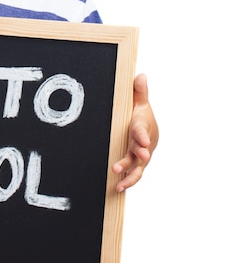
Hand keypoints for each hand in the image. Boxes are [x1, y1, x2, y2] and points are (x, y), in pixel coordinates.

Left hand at [113, 73, 158, 191]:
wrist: (146, 131)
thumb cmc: (139, 115)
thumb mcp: (138, 102)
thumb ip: (139, 91)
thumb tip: (140, 75)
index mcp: (142, 125)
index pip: (142, 129)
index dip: (143, 135)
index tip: (143, 141)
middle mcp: (143, 143)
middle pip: (142, 149)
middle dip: (139, 154)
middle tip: (137, 158)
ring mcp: (139, 155)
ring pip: (138, 166)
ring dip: (129, 173)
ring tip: (119, 179)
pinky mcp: (135, 164)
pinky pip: (133, 174)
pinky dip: (126, 181)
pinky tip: (117, 187)